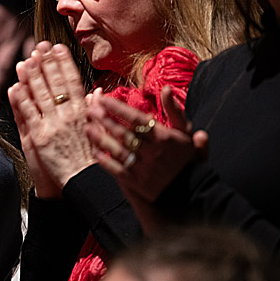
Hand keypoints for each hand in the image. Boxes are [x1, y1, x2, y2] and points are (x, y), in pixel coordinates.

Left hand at [7, 42, 94, 193]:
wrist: (81, 180)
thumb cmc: (90, 156)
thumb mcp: (98, 131)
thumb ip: (94, 109)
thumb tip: (97, 91)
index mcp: (83, 112)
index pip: (73, 81)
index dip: (64, 63)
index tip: (58, 47)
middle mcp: (68, 115)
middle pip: (56, 83)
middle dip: (47, 63)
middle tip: (40, 45)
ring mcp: (52, 125)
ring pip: (40, 94)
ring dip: (32, 75)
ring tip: (26, 60)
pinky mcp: (39, 137)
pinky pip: (28, 113)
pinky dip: (21, 99)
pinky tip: (15, 85)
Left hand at [86, 86, 207, 204]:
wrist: (192, 192)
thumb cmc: (187, 159)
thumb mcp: (185, 133)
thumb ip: (175, 111)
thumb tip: (166, 88)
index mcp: (163, 137)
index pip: (135, 118)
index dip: (117, 107)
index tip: (102, 98)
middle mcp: (151, 150)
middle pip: (122, 131)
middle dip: (104, 119)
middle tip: (90, 109)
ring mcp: (142, 166)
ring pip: (116, 149)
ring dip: (100, 138)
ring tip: (87, 127)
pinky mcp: (135, 181)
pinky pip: (115, 168)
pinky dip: (103, 159)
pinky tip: (94, 151)